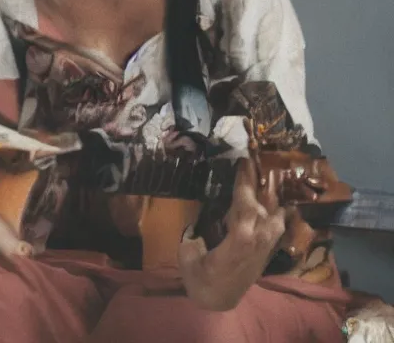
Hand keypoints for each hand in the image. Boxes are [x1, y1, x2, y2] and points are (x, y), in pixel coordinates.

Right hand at [178, 158, 286, 310]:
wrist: (218, 303)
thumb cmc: (200, 279)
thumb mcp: (188, 255)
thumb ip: (195, 235)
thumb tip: (198, 221)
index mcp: (239, 241)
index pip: (246, 206)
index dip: (245, 184)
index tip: (243, 163)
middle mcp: (257, 242)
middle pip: (264, 208)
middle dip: (258, 186)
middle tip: (251, 165)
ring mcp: (264, 249)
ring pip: (277, 219)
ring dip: (271, 201)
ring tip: (265, 183)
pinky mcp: (266, 254)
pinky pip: (276, 230)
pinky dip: (276, 215)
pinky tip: (272, 206)